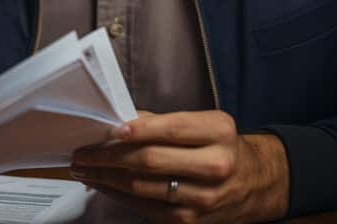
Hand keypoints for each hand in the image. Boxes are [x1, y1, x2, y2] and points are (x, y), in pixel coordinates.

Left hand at [69, 110, 288, 222]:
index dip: (138, 130)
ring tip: (84, 167)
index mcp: (218, 132)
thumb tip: (118, 124)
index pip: (172, 129)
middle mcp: (215, 165)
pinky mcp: (190, 221)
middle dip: (109, 157)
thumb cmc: (219, 146)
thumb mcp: (204, 123)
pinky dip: (118, 195)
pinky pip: (145, 207)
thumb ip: (162, 122)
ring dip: (106, 178)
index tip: (110, 130)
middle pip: (152, 161)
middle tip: (82, 152)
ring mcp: (203, 198)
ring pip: (143, 187)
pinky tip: (102, 184)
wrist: (253, 183)